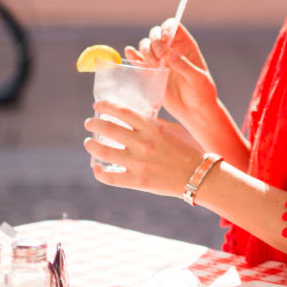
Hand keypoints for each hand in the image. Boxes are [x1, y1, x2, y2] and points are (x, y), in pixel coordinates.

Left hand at [84, 101, 201, 196]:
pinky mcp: (138, 181)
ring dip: (92, 145)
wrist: (198, 175)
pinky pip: (111, 177)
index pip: (123, 112)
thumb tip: (139, 117)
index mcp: (152, 128)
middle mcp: (142, 143)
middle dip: (94, 124)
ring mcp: (138, 163)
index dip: (106, 106)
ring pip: (105, 152)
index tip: (97, 105)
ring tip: (88, 143)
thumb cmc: (189, 149)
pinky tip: (96, 167)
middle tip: (89, 123)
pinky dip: (100, 172)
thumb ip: (154, 123)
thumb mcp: (173, 128)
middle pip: (109, 129)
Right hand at [124, 20, 217, 127]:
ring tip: (155, 66)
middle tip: (159, 56)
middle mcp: (172, 49)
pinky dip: (134, 56)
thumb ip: (184, 66)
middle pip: (157, 33)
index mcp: (186, 46)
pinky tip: (131, 55)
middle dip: (154, 40)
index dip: (167, 28)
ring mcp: (161, 60)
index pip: (174, 27)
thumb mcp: (198, 79)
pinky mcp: (151, 72)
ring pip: (146, 45)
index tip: (165, 39)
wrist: (194, 112)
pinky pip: (139, 60)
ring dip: (146, 51)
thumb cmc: (202, 93)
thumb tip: (170, 53)